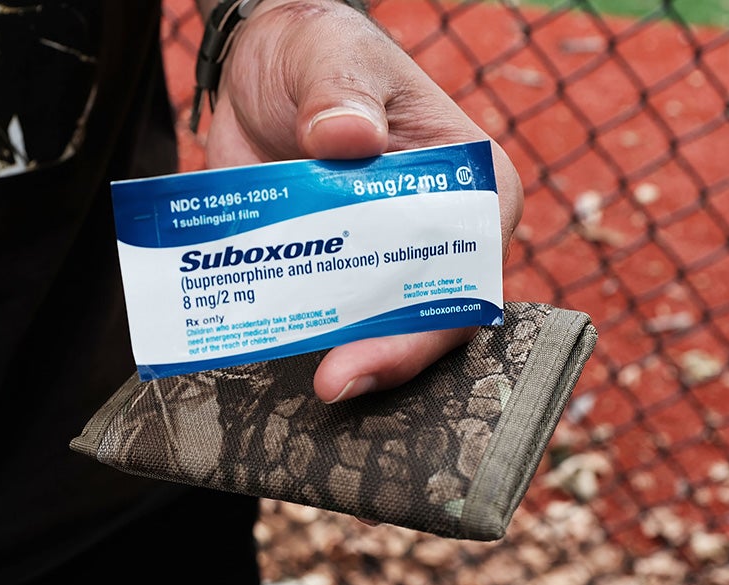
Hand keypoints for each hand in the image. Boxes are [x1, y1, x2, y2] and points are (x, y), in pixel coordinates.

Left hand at [205, 0, 522, 402]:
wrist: (259, 68)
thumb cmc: (320, 52)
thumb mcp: (332, 57)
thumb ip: (342, 94)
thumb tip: (350, 140)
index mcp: (469, 183)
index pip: (469, 269)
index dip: (433, 318)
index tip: (382, 344)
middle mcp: (432, 234)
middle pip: (426, 317)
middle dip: (384, 355)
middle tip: (332, 385)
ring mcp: (376, 259)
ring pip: (372, 329)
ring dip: (339, 357)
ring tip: (303, 386)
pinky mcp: (326, 271)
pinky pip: (318, 317)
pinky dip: (297, 337)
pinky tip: (266, 353)